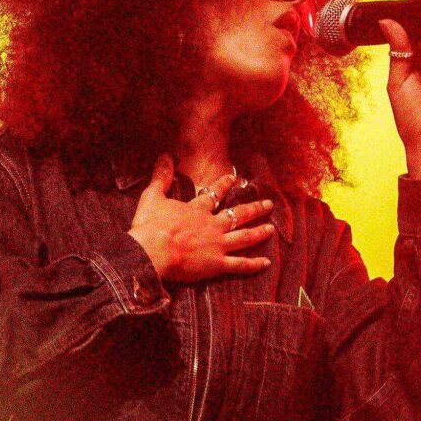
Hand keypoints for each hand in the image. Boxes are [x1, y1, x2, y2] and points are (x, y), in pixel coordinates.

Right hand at [129, 158, 274, 285]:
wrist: (153, 250)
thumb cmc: (150, 226)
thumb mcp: (152, 196)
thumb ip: (161, 177)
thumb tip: (165, 156)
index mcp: (196, 211)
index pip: (214, 195)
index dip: (224, 185)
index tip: (234, 178)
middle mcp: (211, 225)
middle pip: (237, 214)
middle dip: (254, 208)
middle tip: (268, 204)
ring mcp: (217, 245)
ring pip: (244, 237)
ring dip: (259, 232)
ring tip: (271, 229)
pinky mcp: (216, 264)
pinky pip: (239, 264)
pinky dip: (253, 264)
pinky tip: (266, 263)